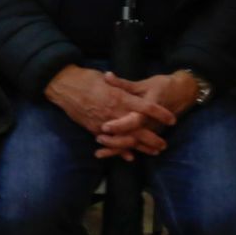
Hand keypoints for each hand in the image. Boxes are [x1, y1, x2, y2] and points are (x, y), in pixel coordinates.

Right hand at [43, 64, 177, 156]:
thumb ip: (120, 88)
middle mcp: (115, 112)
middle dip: (153, 138)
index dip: (161, 114)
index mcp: (121, 97)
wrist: (63, 85)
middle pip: (140, 129)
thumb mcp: (107, 80)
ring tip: (152, 152)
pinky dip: (121, 150)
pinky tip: (130, 156)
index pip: (147, 108)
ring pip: (127, 139)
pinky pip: (110, 143)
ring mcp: (104, 123)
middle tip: (164, 144)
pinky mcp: (94, 129)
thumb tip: (129, 92)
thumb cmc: (85, 78)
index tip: (172, 119)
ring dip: (141, 147)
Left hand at [93, 71, 198, 160]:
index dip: (120, 125)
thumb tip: (107, 75)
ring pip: (133, 144)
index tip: (105, 126)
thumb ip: (123, 84)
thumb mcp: (143, 84)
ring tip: (99, 153)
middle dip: (115, 141)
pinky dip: (123, 151)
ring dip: (117, 149)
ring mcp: (150, 130)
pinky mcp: (150, 133)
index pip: (133, 121)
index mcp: (146, 110)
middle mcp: (149, 123)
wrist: (183, 93)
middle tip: (98, 139)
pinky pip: (136, 145)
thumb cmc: (162, 86)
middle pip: (132, 137)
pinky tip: (110, 155)